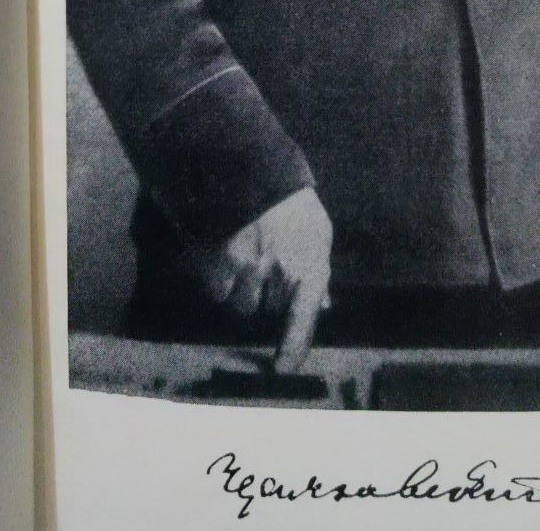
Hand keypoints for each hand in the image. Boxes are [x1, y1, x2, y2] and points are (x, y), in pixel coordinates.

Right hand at [187, 187, 332, 373]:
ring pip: (240, 304)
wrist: (251, 169)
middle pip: (267, 311)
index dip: (292, 349)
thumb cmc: (293, 203)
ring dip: (243, 291)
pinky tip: (227, 255)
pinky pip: (218, 290)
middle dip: (268, 298)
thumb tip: (324, 305)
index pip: (301, 322)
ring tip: (248, 259)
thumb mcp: (318, 233)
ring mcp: (243, 272)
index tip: (282, 370)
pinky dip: (221, 280)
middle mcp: (274, 277)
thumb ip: (319, 273)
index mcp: (307, 269)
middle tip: (269, 270)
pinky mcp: (215, 263)